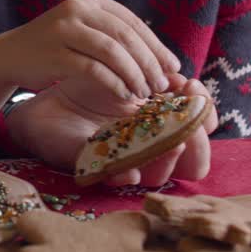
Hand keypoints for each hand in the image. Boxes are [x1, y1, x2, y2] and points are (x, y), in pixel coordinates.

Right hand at [0, 0, 180, 98]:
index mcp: (91, 1)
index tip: (173, 67)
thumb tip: (164, 63)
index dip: (156, 46)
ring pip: (113, 52)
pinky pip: (94, 69)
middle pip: (126, 36)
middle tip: (162, 85)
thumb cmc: (56, 48)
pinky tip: (125, 94)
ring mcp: (64, 29)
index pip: (133, 23)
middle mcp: (78, 9)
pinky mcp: (55, 53)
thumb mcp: (85, 32)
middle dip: (149, 63)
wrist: (10, 55)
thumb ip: (116, 39)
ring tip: (145, 92)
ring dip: (134, 74)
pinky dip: (114, 83)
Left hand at [7, 76, 217, 187]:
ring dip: (167, 160)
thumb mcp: (125, 71)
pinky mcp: (100, 169)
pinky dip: (128, 176)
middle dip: (195, 144)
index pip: (199, 129)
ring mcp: (127, 160)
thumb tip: (181, 80)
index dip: (205, 114)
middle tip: (186, 125)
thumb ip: (155, 76)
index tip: (191, 88)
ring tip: (170, 142)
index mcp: (161, 122)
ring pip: (161, 175)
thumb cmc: (91, 84)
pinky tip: (129, 169)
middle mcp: (150, 147)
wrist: (46, 102)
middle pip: (192, 161)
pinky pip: (121, 180)